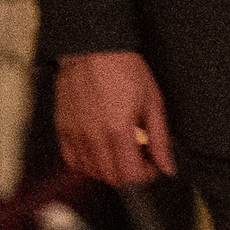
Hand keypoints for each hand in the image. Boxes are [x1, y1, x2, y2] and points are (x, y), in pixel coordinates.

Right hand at [54, 51, 176, 187]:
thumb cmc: (124, 71)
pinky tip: (100, 150)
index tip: (153, 167)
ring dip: (109, 169)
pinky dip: (87, 163)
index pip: (130, 175)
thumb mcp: (153, 103)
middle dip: (130, 174)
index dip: (146, 176)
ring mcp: (74, 134)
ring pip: (91, 171)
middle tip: (140, 158)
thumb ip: (160, 140)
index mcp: (118, 131)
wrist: (94, 51)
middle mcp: (93, 137)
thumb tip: (168, 166)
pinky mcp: (62, 129)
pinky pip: (72, 160)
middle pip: (110, 178)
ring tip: (121, 151)